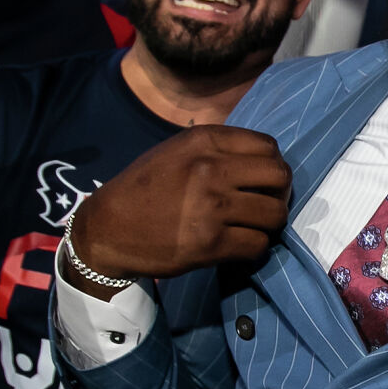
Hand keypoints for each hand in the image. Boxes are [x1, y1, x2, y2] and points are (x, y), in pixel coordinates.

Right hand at [65, 125, 291, 286]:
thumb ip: (217, 149)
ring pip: (275, 214)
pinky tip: (242, 245)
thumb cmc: (144, 188)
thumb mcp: (177, 151)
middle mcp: (211, 169)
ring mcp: (212, 207)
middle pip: (279, 177)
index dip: (273, 166)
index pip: (268, 147)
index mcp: (203, 141)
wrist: (107, 229)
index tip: (264, 181)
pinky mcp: (210, 243)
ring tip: (255, 227)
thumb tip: (263, 161)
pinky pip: (258, 245)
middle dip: (280, 193)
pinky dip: (255, 248)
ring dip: (270, 224)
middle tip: (267, 205)